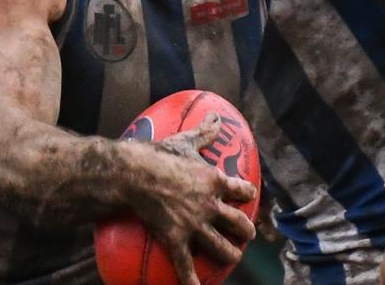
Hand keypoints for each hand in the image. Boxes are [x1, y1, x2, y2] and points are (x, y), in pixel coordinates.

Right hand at [135, 112, 256, 284]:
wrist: (134, 175)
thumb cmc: (158, 155)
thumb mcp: (185, 140)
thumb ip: (203, 132)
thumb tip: (217, 115)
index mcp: (214, 181)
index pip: (242, 190)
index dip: (248, 195)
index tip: (250, 198)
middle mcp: (210, 205)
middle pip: (238, 223)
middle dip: (245, 232)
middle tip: (246, 235)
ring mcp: (195, 225)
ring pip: (220, 247)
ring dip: (229, 255)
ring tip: (232, 258)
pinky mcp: (177, 239)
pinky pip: (186, 264)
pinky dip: (192, 280)